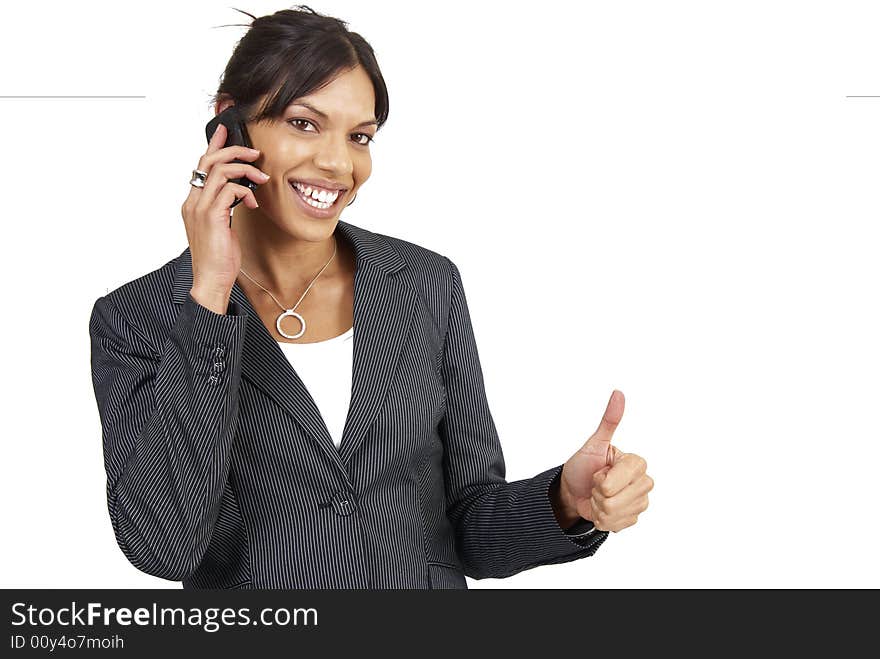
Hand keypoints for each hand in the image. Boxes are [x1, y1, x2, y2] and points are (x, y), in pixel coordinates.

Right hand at [181, 121, 271, 306]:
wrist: (211, 280)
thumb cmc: (218, 257)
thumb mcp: (223, 226)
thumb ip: (226, 207)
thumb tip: (241, 193)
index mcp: (194, 202)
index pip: (201, 165)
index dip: (214, 145)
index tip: (225, 130)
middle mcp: (193, 202)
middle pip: (209, 161)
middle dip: (234, 151)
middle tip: (255, 152)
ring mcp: (200, 208)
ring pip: (220, 171)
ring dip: (245, 170)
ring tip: (261, 177)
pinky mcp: (212, 217)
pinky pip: (229, 191)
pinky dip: (245, 191)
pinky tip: (253, 202)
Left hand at [556, 390, 652, 531]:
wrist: (574, 490)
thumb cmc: (583, 465)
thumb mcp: (594, 444)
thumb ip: (609, 420)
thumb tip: (618, 393)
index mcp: (636, 463)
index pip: (617, 480)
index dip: (600, 479)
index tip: (599, 471)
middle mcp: (644, 482)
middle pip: (615, 499)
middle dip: (598, 493)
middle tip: (597, 483)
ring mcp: (640, 501)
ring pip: (614, 513)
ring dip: (598, 507)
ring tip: (598, 496)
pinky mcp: (633, 518)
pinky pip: (615, 525)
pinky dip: (602, 519)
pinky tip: (601, 509)